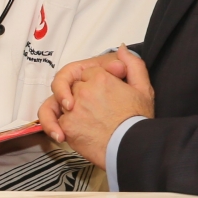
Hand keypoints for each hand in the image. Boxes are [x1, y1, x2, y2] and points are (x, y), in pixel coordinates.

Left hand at [53, 47, 154, 166]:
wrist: (132, 148)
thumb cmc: (138, 121)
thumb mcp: (143, 89)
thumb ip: (133, 65)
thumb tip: (121, 49)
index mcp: (100, 78)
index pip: (87, 74)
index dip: (94, 84)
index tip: (103, 95)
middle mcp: (83, 91)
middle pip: (73, 87)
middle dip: (81, 96)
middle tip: (96, 110)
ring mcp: (73, 108)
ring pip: (61, 103)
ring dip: (68, 110)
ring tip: (78, 120)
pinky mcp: (66, 126)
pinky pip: (54, 120)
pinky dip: (55, 126)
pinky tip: (62, 133)